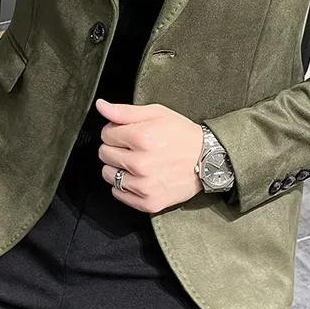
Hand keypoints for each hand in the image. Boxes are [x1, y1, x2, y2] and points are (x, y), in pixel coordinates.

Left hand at [95, 98, 203, 213]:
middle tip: (134, 147)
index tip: (129, 133)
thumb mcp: (156, 113)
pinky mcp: (148, 202)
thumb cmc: (182, 134)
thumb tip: (101, 106)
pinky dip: (124, 186)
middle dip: (115, 148)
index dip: (115, 131)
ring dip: (118, 167)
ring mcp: (144, 186)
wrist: (209, 160)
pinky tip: (139, 177)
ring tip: (137, 162)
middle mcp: (141, 163)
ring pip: (108, 174)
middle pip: (104, 154)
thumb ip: (124, 111)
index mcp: (141, 138)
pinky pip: (118, 194)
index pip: (106, 134)